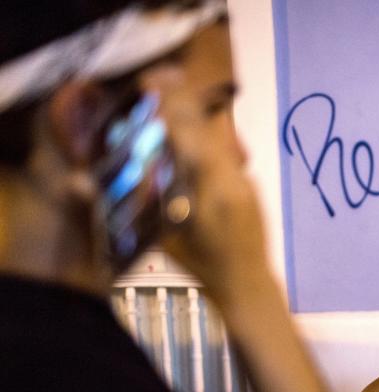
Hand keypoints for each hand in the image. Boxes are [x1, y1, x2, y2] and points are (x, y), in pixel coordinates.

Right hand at [140, 65, 270, 306]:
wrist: (247, 283)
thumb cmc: (203, 266)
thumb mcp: (162, 239)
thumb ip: (130, 207)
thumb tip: (85, 181)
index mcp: (205, 196)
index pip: (186, 139)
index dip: (169, 109)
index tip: (152, 88)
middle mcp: (229, 184)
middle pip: (205, 130)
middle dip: (182, 103)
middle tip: (161, 80)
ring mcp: (245, 183)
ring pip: (220, 139)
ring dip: (197, 119)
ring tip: (176, 100)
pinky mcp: (252, 186)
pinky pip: (229, 154)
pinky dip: (210, 140)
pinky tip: (195, 134)